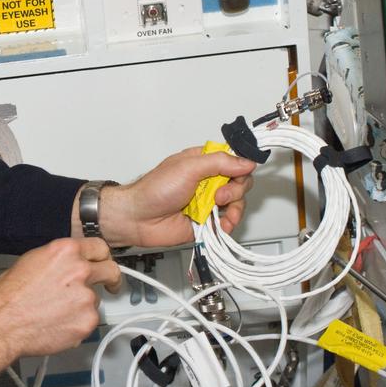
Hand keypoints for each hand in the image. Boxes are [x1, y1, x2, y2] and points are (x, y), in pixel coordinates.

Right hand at [0, 238, 120, 374]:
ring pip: (96, 299)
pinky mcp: (87, 321)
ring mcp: (87, 298)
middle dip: (110, 278)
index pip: (100, 247)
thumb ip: (59, 261)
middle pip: (111, 271)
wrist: (2, 324)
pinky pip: (89, 320)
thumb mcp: (32, 261)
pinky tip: (58, 323)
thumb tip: (69, 265)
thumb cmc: (9, 296)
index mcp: (66, 251)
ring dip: (83, 304)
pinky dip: (78, 323)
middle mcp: (81, 270)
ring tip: (57, 311)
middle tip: (108, 285)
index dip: (101, 257)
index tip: (103, 263)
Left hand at [96, 147, 255, 247]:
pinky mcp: (206, 222)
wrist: (138, 219)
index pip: (233, 160)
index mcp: (203, 163)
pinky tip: (221, 225)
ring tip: (220, 212)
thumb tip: (246, 161)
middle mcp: (207, 182)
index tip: (243, 172)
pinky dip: (228, 225)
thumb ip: (219, 163)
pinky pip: (227, 223)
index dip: (242, 166)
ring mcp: (208, 202)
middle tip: (219, 196)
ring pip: (237, 203)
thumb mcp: (188, 168)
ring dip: (235, 208)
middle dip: (236, 190)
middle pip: (239, 182)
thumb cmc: (154, 190)